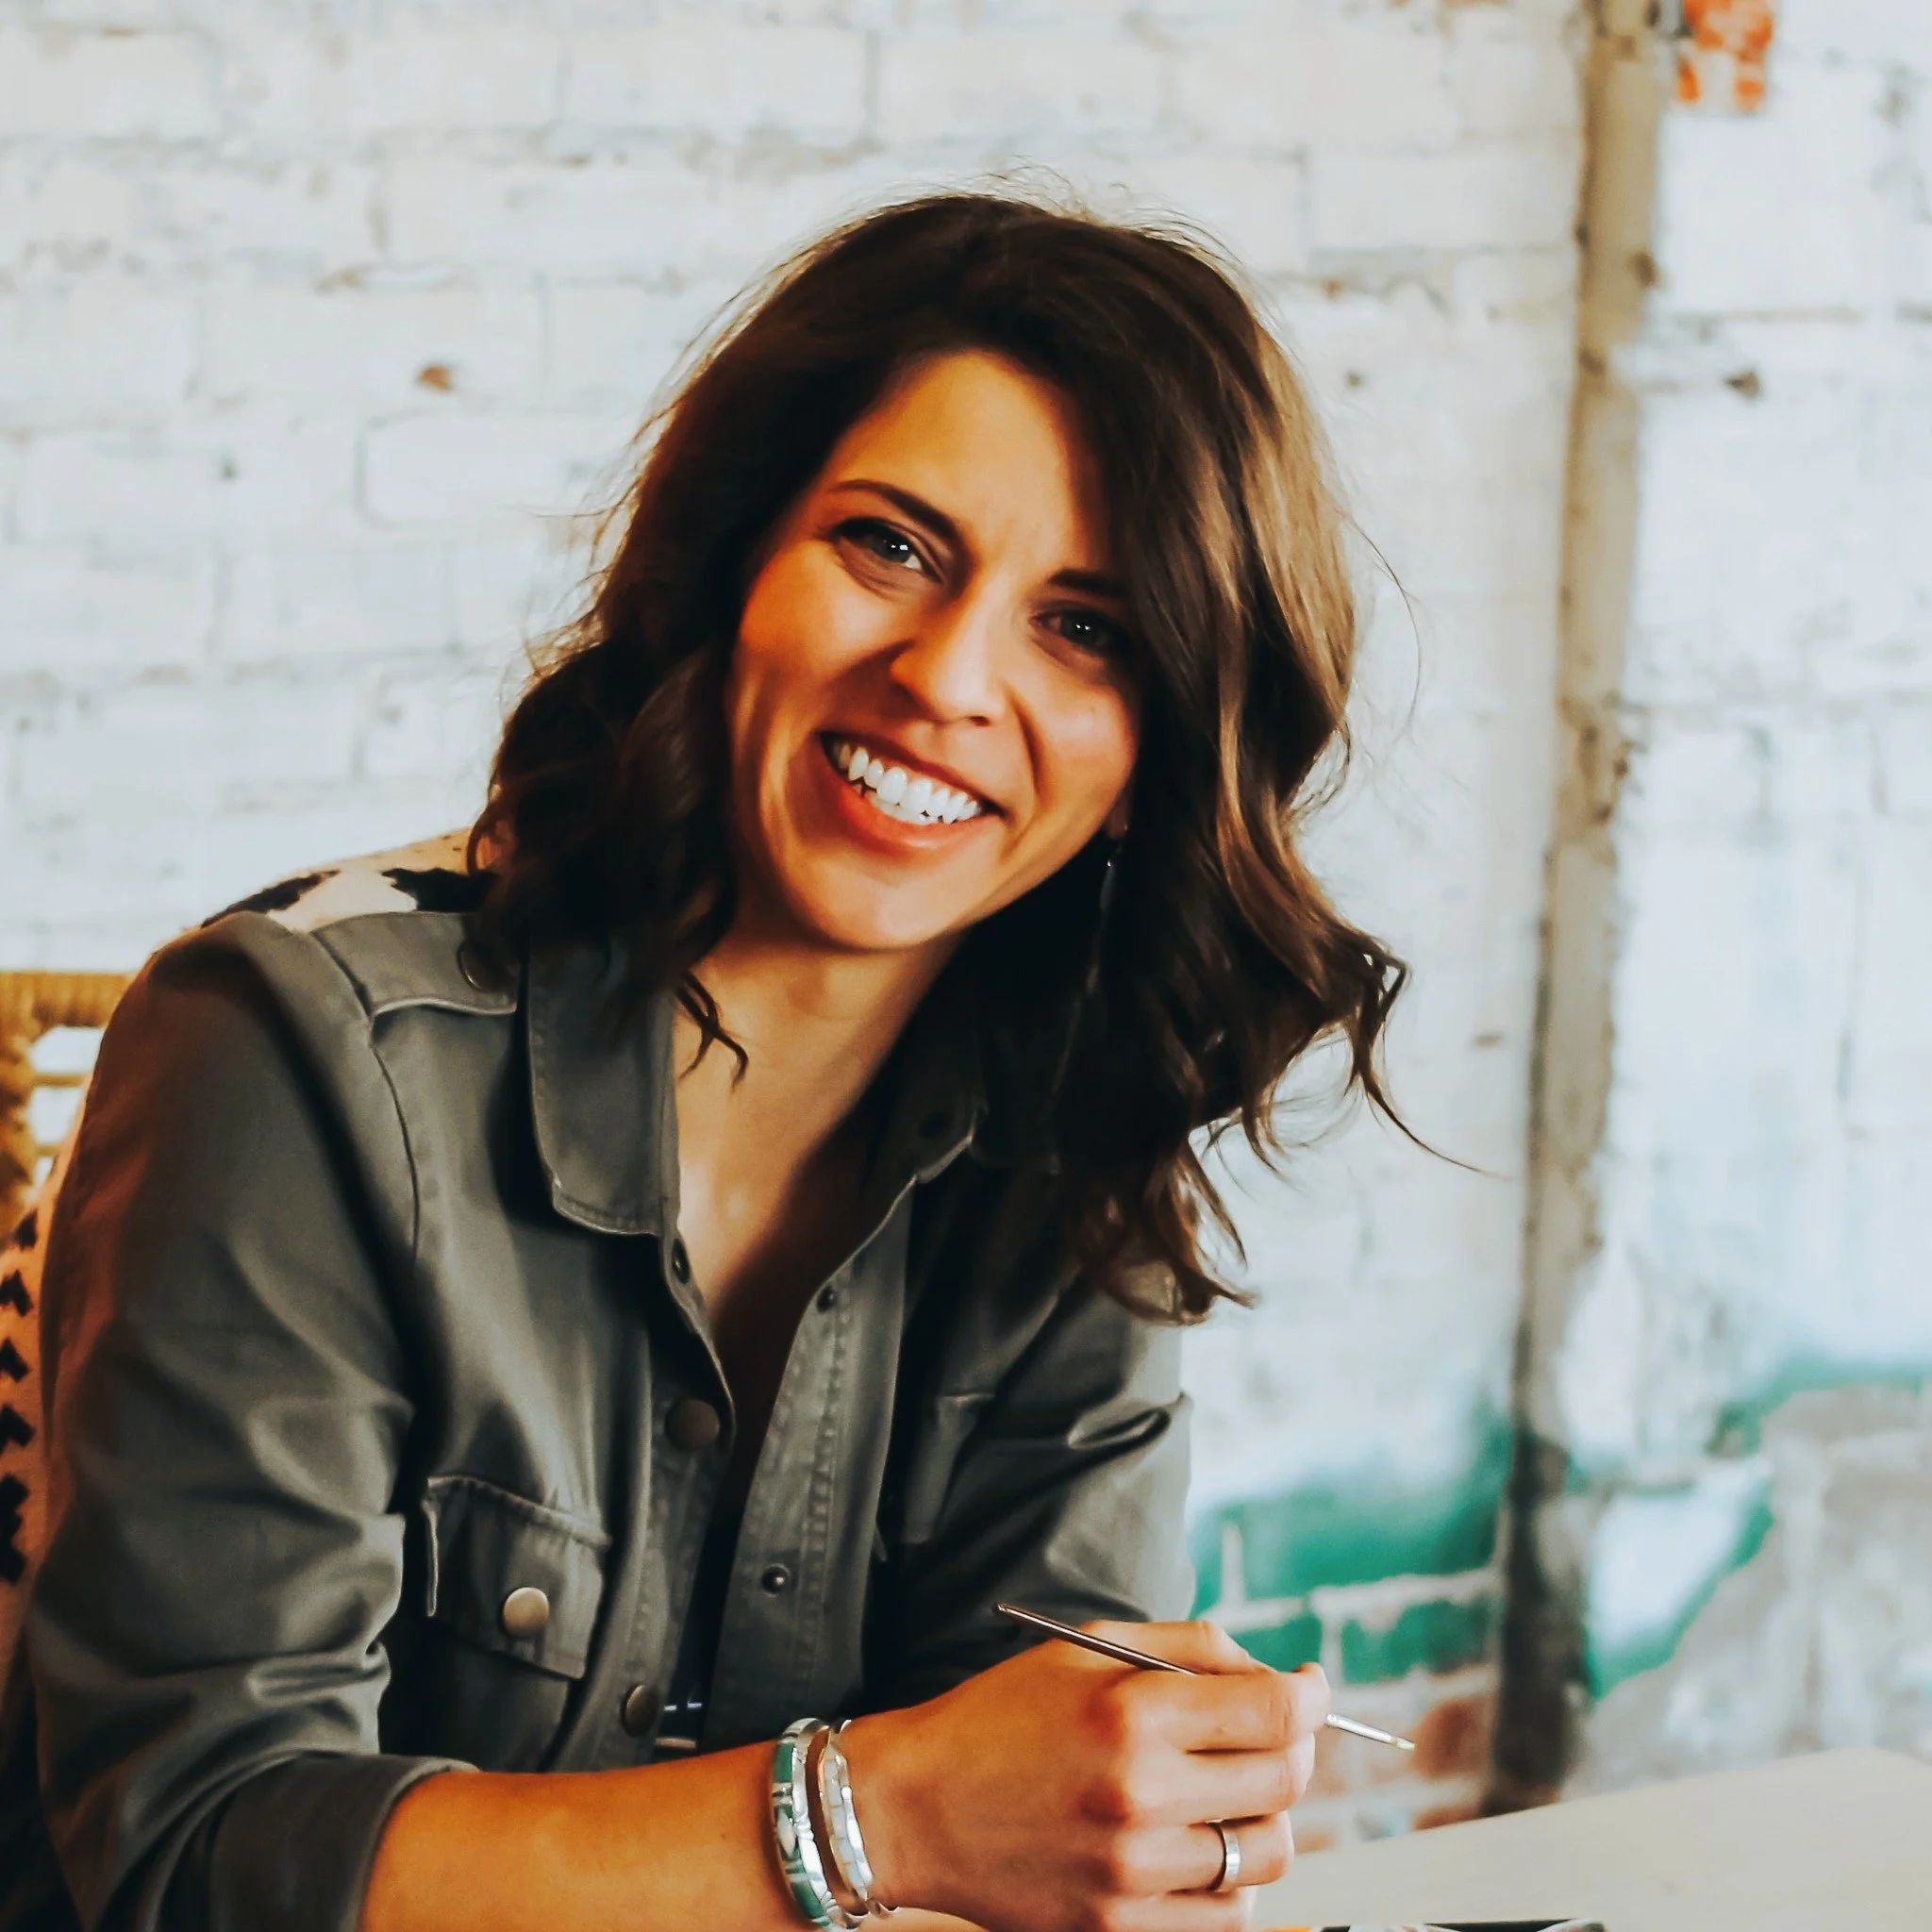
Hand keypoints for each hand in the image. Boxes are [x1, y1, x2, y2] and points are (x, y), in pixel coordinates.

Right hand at [843, 1620, 1329, 1931]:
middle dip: (1294, 1747)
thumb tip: (1275, 1674)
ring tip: (1228, 1792)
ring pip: (1268, 1853)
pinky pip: (1228, 1915)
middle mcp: (1139, 1795)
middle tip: (1271, 1733)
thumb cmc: (1001, 1717)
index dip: (1310, 1694)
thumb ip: (1188, 1648)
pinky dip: (1231, 1879)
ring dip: (1265, 1817)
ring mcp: (1132, 1872)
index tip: (1309, 1686)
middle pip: (1284, 1780)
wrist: (914, 1808)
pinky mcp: (1119, 1928)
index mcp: (1131, 1713)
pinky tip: (1199, 1844)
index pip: (1276, 1712)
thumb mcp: (1084, 1651)